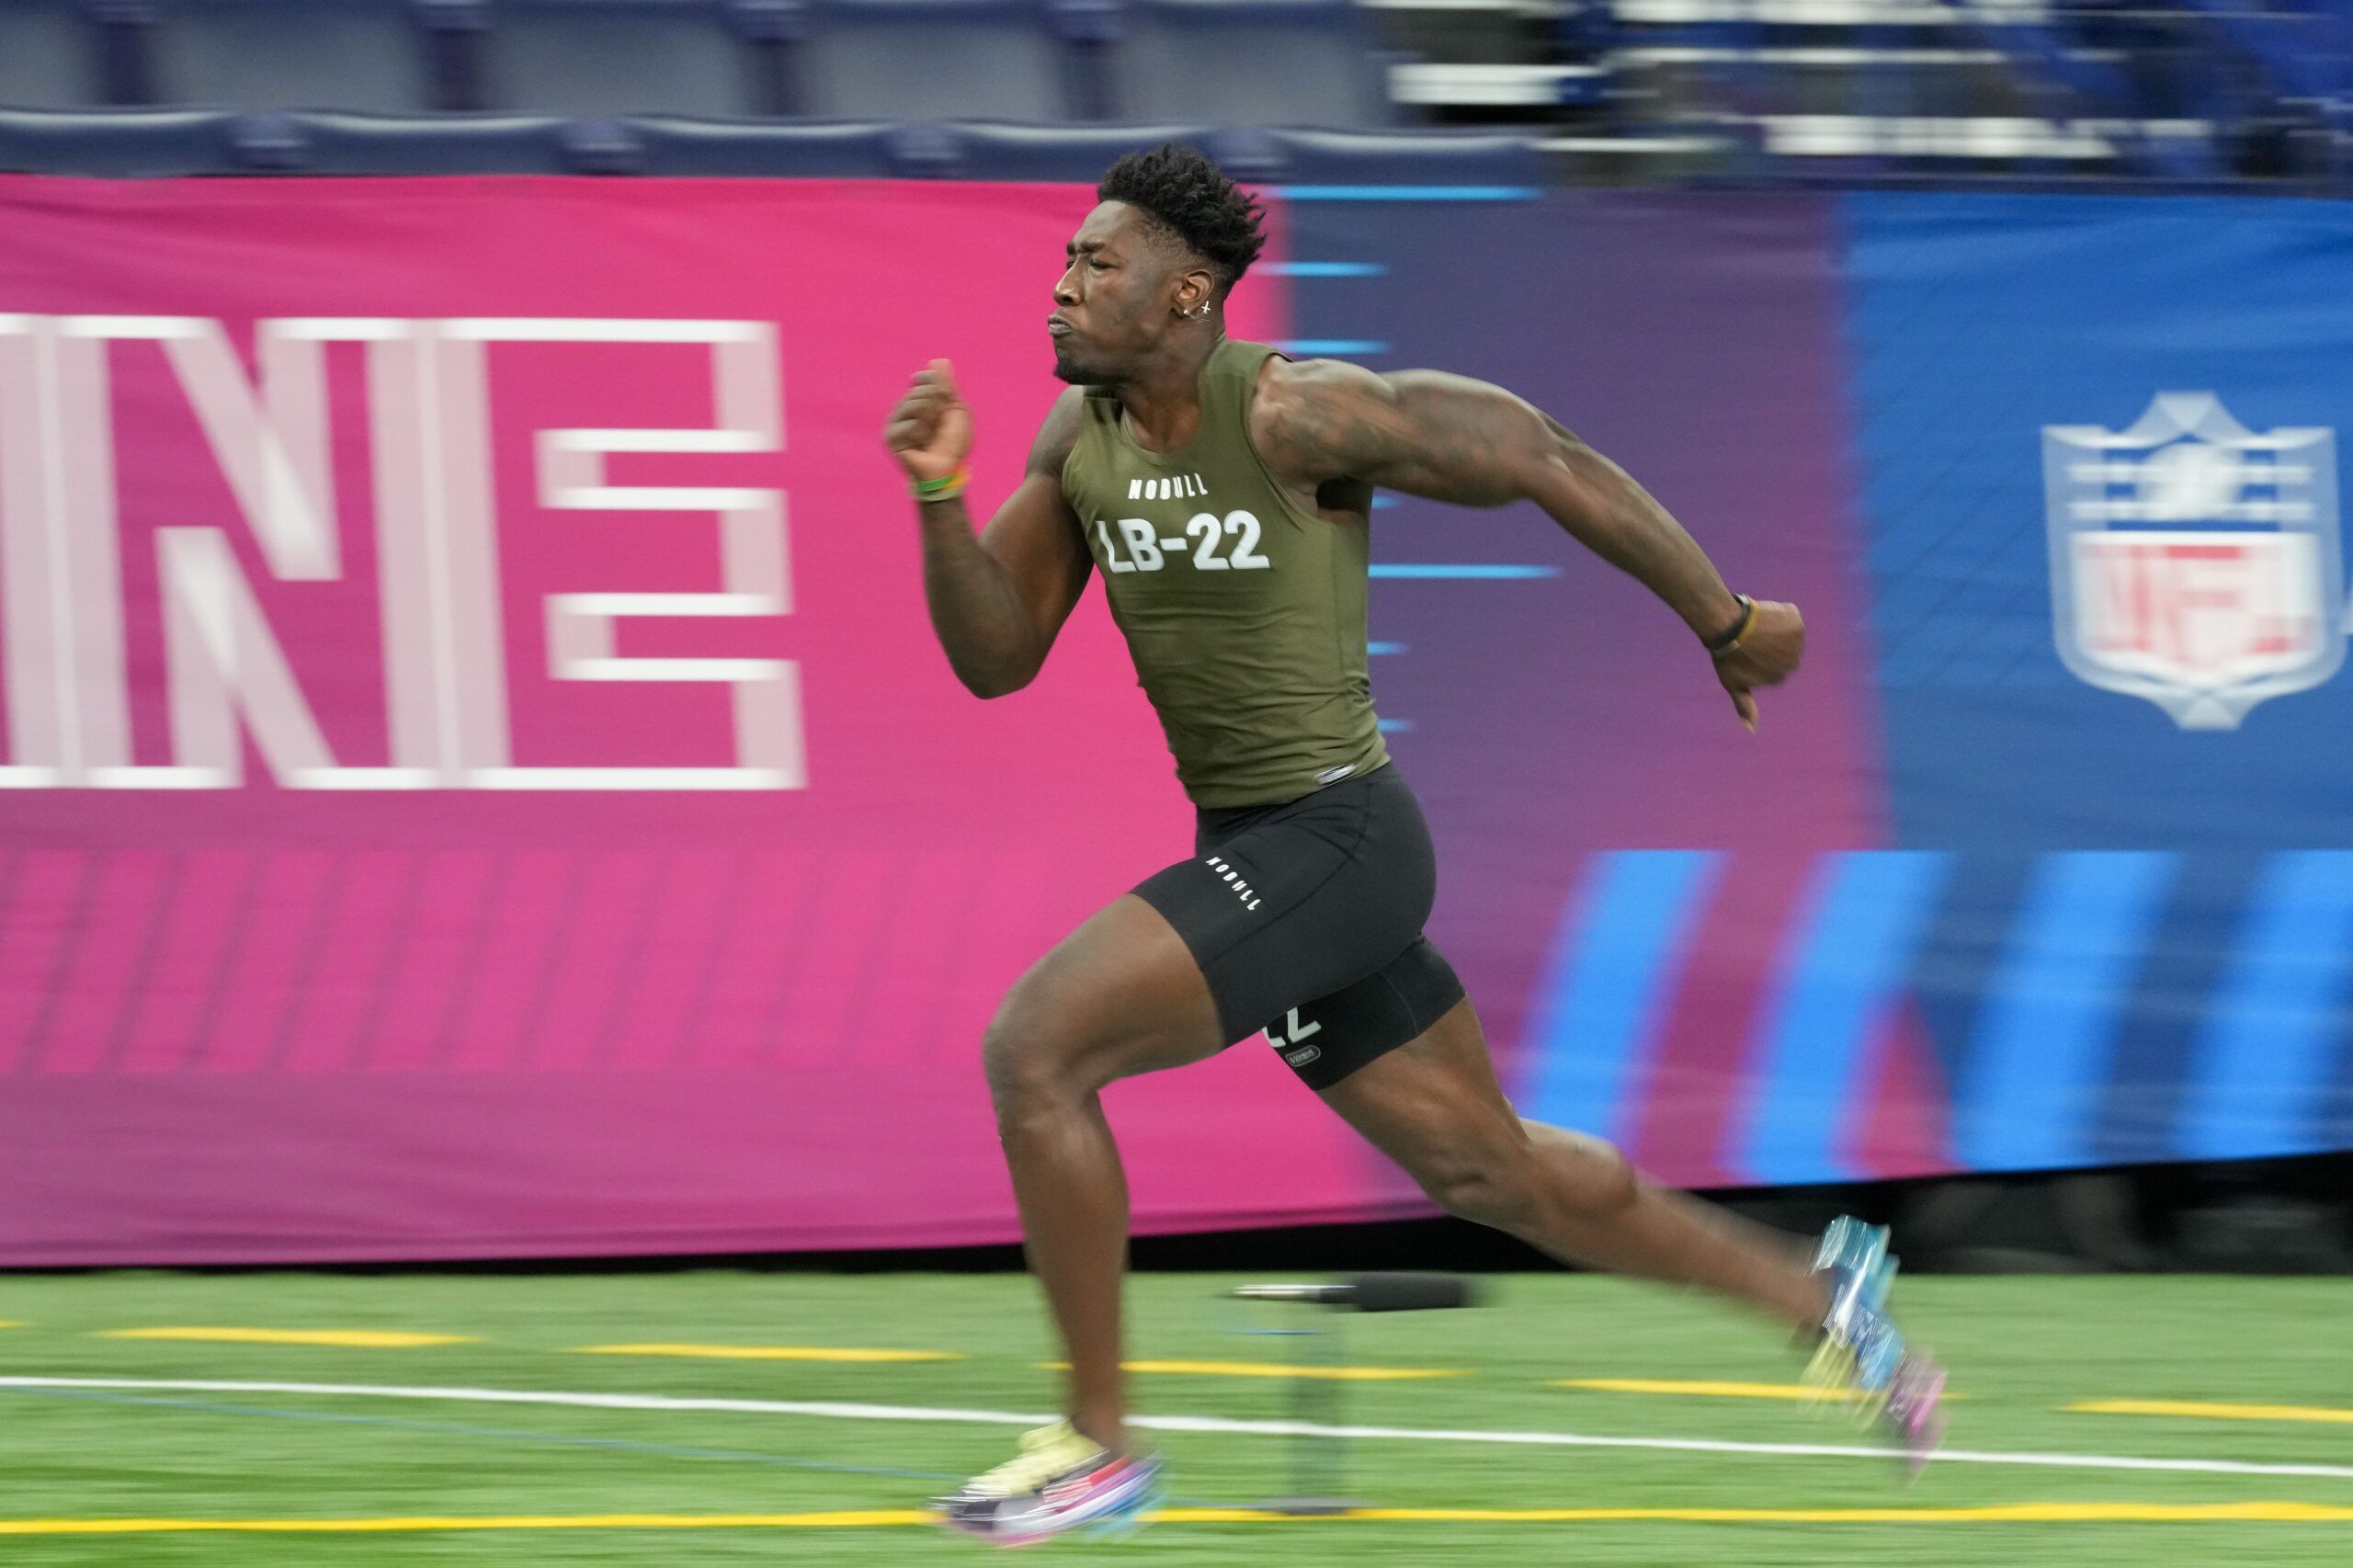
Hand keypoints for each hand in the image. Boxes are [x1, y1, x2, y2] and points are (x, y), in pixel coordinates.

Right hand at [884, 359, 973, 483]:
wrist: (947, 469)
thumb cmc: (953, 442)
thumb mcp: (957, 409)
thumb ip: (947, 385)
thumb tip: (940, 360)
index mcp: (916, 399)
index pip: (924, 377)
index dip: (941, 390)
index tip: (946, 406)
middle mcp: (901, 407)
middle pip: (920, 390)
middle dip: (937, 407)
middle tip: (939, 425)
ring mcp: (893, 422)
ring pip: (914, 404)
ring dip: (931, 420)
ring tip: (930, 435)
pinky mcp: (889, 437)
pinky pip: (909, 424)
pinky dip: (922, 434)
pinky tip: (921, 444)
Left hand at [1713, 598, 1802, 731]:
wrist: (1728, 627)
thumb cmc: (1728, 657)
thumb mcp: (1734, 684)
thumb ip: (1745, 706)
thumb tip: (1751, 731)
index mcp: (1780, 677)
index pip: (1774, 664)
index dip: (1759, 656)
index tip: (1746, 651)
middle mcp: (1793, 662)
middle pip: (1785, 651)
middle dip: (1770, 645)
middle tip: (1751, 639)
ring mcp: (1797, 642)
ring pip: (1788, 634)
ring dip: (1776, 629)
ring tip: (1756, 628)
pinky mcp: (1797, 622)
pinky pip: (1791, 617)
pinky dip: (1781, 615)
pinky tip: (1765, 617)